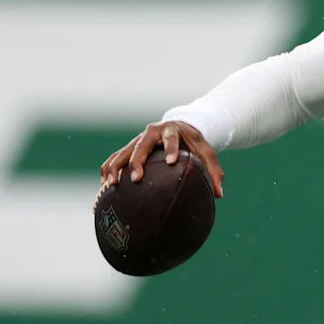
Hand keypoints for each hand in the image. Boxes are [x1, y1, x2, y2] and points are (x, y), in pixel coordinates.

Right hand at [100, 121, 224, 197]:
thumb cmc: (193, 143)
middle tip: (136, 178)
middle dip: (137, 161)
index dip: (170, 148)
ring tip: (110, 186)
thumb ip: (213, 171)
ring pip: (121, 153)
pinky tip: (104, 192)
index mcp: (171, 131)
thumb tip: (219, 194)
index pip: (170, 138)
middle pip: (140, 145)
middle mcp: (151, 134)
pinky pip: (112, 160)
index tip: (171, 161)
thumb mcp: (206, 152)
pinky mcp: (127, 149)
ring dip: (115, 168)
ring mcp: (136, 141)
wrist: (178, 128)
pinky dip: (107, 173)